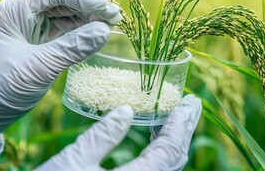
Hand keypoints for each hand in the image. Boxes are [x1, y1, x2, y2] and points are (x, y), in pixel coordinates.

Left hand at [0, 0, 120, 142]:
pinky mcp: (34, 44)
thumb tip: (104, 31)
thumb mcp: (36, 68)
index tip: (105, 9)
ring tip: (110, 26)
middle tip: (115, 17)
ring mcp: (27, 29)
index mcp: (11, 12)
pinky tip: (95, 37)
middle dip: (87, 7)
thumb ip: (71, 48)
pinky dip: (78, 34)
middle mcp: (19, 15)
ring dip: (86, 20)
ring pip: (62, 16)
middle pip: (59, 0)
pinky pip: (60, 32)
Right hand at [35, 94, 201, 170]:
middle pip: (175, 158)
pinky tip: (153, 140)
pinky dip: (159, 154)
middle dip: (184, 129)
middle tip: (191, 104)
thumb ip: (103, 135)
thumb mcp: (74, 162)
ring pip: (167, 167)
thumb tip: (126, 110)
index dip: (181, 122)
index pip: (170, 148)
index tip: (189, 101)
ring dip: (172, 140)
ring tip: (172, 116)